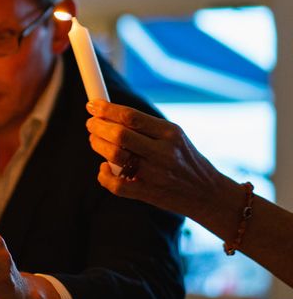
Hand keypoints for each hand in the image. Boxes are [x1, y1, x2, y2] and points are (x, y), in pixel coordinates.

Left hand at [85, 99, 232, 218]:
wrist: (208, 194)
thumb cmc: (185, 160)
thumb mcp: (174, 136)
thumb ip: (146, 127)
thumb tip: (108, 114)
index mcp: (170, 133)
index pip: (131, 116)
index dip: (106, 109)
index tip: (92, 105)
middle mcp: (163, 152)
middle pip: (120, 135)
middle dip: (98, 126)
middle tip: (90, 123)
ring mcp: (155, 175)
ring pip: (114, 156)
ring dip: (98, 145)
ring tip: (94, 139)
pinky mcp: (147, 194)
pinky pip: (116, 185)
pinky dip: (104, 175)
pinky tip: (104, 167)